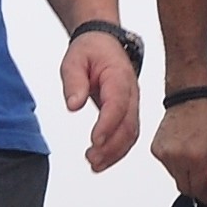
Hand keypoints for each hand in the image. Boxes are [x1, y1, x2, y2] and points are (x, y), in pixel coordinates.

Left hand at [60, 36, 141, 175]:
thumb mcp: (74, 60)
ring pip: (131, 134)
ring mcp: (132, 103)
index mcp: (118, 76)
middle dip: (112, 146)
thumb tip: (74, 105)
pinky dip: (117, 150)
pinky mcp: (127, 111)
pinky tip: (102, 160)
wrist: (103, 42)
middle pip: (128, 125)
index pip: (118, 104)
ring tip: (95, 164)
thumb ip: (74, 82)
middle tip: (92, 159)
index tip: (94, 141)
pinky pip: (128, 134)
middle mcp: (130, 92)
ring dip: (115, 153)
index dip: (108, 125)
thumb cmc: (90, 50)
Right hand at [151, 90, 206, 202]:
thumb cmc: (206, 115)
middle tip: (202, 177)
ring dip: (184, 174)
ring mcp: (165, 154)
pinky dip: (174, 163)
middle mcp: (178, 157)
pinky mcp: (156, 149)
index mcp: (197, 158)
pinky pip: (167, 166)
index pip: (198, 191)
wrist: (189, 97)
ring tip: (192, 155)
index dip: (205, 196)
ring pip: (175, 178)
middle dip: (195, 186)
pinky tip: (182, 149)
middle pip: (184, 188)